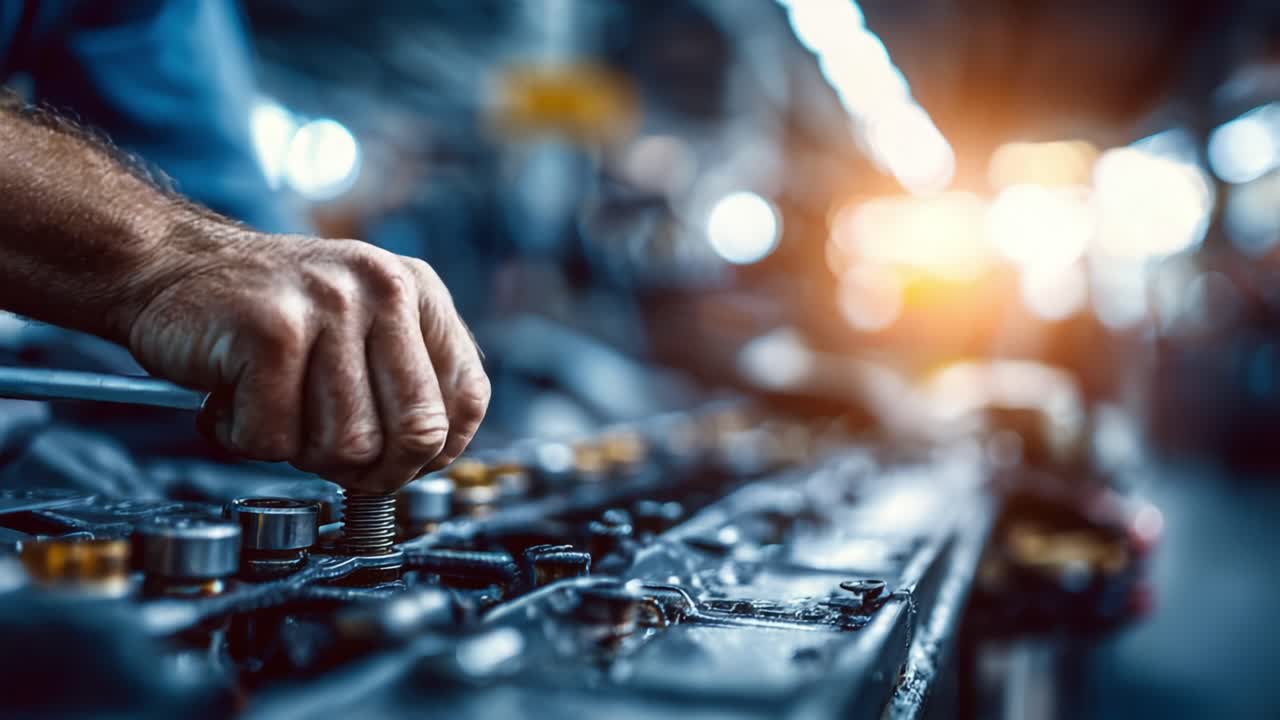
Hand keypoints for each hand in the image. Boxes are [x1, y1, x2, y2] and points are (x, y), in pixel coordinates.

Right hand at [120, 224, 488, 492]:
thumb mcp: (360, 326)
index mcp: (416, 290)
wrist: (169, 266)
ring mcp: (329, 305)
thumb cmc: (269, 314)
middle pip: (417, 434)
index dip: (431, 453)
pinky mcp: (271, 331)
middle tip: (326, 459)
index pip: (465, 400)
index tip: (392, 461)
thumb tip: (433, 457)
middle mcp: (383, 289)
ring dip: (298, 452)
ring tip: (271, 411)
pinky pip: (276, 439)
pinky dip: (244, 438)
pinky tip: (231, 401)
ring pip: (347, 446)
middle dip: (372, 469)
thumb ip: (406, 381)